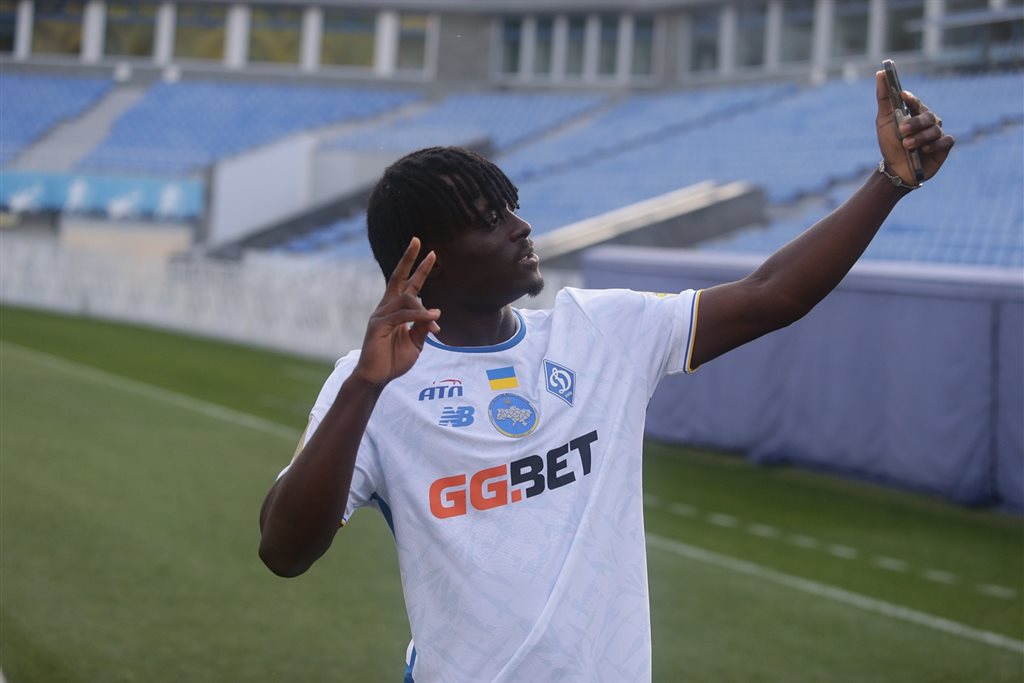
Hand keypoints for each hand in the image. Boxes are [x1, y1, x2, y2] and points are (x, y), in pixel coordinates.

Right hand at [353, 238, 439, 385]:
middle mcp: (386, 307)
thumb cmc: (394, 360)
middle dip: (409, 259)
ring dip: (423, 308)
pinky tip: (431, 318)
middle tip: (418, 241)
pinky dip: (418, 316)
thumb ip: (423, 328)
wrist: (377, 378)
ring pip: (406, 300)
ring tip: (436, 318)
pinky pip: (402, 315)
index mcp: (395, 310)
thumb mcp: (416, 342)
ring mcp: (380, 315)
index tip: (430, 252)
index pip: (407, 284)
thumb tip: (435, 316)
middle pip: (397, 277)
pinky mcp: (378, 325)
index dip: (418, 268)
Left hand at [875, 70, 954, 184]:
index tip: (903, 96)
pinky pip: (945, 141)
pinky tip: (925, 150)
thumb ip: (884, 98)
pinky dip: (935, 145)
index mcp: (914, 113)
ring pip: (934, 129)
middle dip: (914, 123)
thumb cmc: (890, 144)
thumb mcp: (884, 121)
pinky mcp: (944, 146)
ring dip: (919, 138)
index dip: (911, 99)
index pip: (915, 102)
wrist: (897, 170)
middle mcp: (928, 121)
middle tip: (902, 131)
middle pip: (926, 116)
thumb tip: (880, 73)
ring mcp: (937, 133)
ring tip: (907, 145)